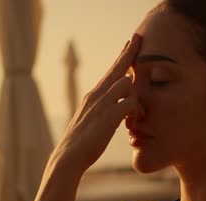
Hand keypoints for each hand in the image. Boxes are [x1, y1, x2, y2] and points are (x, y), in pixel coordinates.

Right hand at [48, 34, 142, 178]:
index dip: (121, 58)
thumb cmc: (82, 142)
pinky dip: (137, 111)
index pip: (110, 71)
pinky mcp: (109, 116)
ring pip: (126, 84)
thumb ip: (103, 110)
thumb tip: (116, 107)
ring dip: (135, 96)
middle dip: (129, 52)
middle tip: (138, 37)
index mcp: (93, 95)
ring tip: (135, 115)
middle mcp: (96, 95)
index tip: (129, 44)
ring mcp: (102, 104)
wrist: (68, 158)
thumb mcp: (91, 120)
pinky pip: (131, 103)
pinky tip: (133, 122)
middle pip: (117, 68)